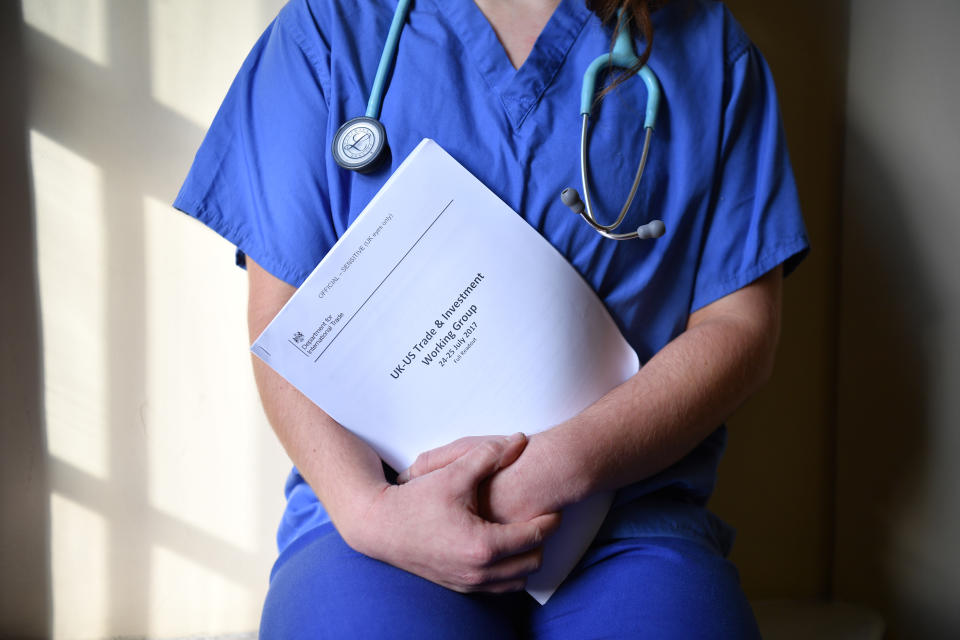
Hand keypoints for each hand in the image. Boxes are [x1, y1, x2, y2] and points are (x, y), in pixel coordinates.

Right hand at [348, 433, 561, 592]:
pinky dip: (508, 570)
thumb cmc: (415, 501)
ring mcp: (468, 583)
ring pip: (517, 579)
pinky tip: (504, 546)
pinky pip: (498, 586)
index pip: (535, 536)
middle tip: (541, 518)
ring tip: (524, 532)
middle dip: (541, 541)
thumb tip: (520, 439)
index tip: (554, 506)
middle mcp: (478, 571)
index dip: (550, 520)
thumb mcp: (453, 473)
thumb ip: (489, 454)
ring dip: (525, 558)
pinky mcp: (459, 586)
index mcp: (483, 545)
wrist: (380, 527)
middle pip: (532, 562)